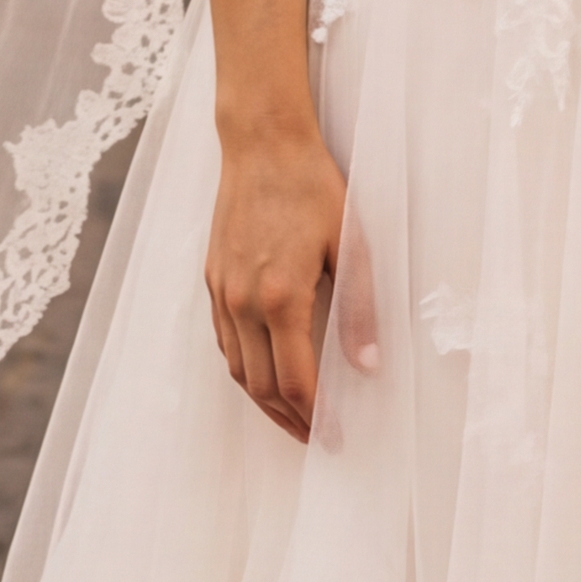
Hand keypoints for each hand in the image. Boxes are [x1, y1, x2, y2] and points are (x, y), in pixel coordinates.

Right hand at [201, 121, 373, 439]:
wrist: (261, 144)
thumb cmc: (312, 187)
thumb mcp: (351, 244)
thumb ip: (360, 308)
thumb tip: (369, 366)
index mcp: (281, 297)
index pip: (296, 381)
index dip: (315, 418)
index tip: (332, 438)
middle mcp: (243, 302)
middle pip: (260, 387)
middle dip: (289, 420)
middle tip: (314, 437)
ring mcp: (222, 291)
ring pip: (236, 369)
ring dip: (263, 402)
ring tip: (292, 417)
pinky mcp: (212, 279)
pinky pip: (224, 342)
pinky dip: (243, 369)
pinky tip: (263, 373)